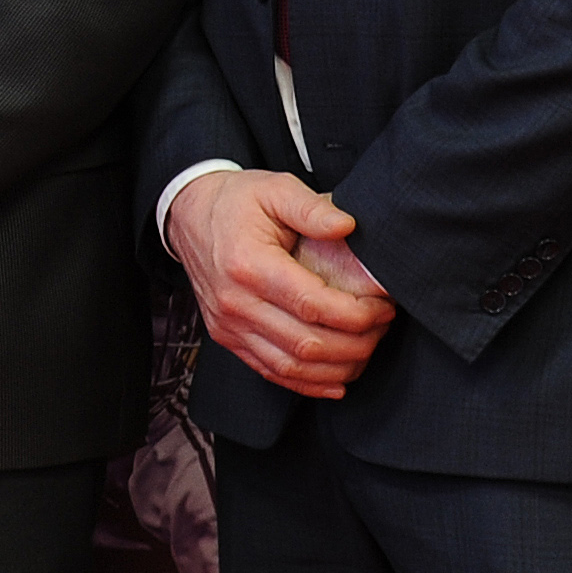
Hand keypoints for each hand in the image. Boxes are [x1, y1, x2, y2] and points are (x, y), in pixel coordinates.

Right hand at [170, 171, 395, 397]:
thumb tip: (347, 226)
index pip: (313, 305)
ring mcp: (228, 324)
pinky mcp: (227, 337)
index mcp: (248, 265)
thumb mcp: (275, 188)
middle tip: (382, 327)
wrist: (188, 216)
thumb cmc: (237, 202)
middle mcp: (235, 302)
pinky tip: (336, 381)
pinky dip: (307, 384)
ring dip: (337, 367)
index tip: (382, 307)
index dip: (357, 315)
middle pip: (307, 343)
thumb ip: (311, 208)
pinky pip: (270, 372)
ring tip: (367, 350)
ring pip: (291, 366)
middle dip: (357, 344)